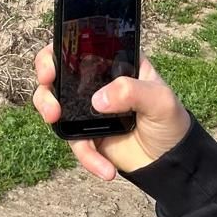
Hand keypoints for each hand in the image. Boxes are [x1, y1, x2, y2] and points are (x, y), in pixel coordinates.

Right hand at [32, 46, 190, 179]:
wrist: (170, 162)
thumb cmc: (169, 121)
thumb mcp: (160, 100)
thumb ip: (132, 91)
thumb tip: (98, 100)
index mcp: (114, 64)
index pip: (83, 46)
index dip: (62, 47)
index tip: (54, 60)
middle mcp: (96, 83)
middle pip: (58, 69)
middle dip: (46, 73)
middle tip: (47, 83)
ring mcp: (87, 109)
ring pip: (54, 102)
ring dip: (48, 108)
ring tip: (54, 119)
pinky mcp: (85, 135)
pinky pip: (73, 142)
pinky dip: (86, 156)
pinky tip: (105, 169)